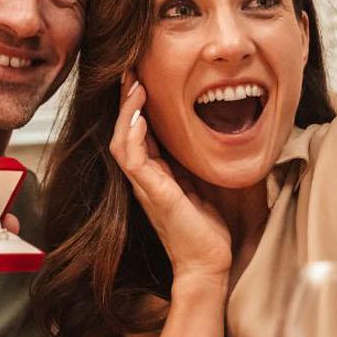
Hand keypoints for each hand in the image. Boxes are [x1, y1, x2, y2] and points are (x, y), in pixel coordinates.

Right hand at [111, 74, 232, 284]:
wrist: (207, 265)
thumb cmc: (208, 231)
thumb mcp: (204, 185)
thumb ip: (198, 163)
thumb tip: (213, 136)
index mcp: (157, 175)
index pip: (140, 133)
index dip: (139, 106)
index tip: (144, 79)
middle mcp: (145, 178)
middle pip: (124, 131)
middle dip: (127, 100)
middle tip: (131, 71)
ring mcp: (145, 186)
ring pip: (123, 140)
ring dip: (127, 111)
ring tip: (135, 85)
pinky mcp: (152, 194)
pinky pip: (132, 159)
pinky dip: (133, 135)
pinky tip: (140, 115)